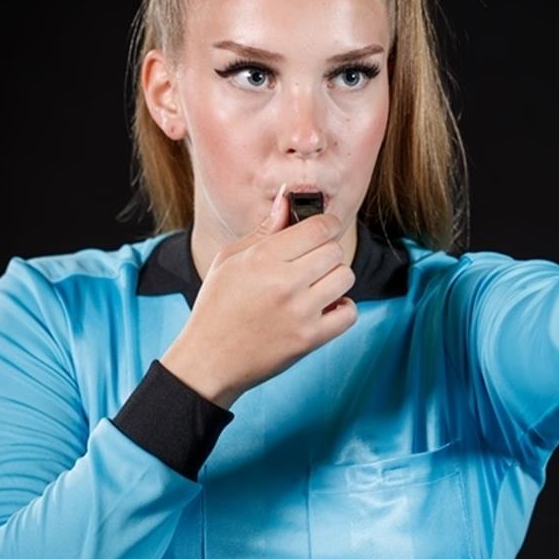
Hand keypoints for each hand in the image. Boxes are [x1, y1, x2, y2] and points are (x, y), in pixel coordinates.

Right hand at [160, 187, 356, 407]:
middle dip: (327, 252)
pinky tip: (325, 308)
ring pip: (345, 277)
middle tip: (312, 263)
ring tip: (316, 286)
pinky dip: (342, 308)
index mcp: (263, 258)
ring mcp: (300, 312)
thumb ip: (264, 230)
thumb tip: (287, 199)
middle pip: (335, 250)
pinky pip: (349, 313)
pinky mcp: (309, 339)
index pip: (318, 227)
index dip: (325, 224)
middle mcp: (284, 283)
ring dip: (335, 279)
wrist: (209, 360)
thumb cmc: (216, 307)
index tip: (322, 230)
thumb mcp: (230, 260)